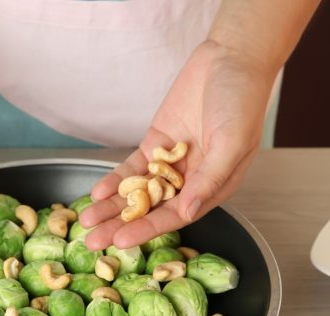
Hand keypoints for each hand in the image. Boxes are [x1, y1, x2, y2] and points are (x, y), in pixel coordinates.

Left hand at [80, 40, 274, 250]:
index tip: (121, 242)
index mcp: (213, 187)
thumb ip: (210, 179)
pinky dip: (115, 180)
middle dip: (120, 225)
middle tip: (92, 241)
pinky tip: (97, 192)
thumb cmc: (243, 102)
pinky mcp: (156, 145)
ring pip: (137, 192)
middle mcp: (190, 181)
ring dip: (112, 207)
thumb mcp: (232, 142)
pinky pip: (132, 168)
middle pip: (150, 210)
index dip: (147, 230)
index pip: (176, 216)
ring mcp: (170, 164)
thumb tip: (188, 212)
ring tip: (86, 221)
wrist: (230, 59)